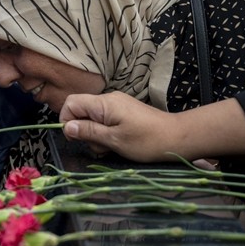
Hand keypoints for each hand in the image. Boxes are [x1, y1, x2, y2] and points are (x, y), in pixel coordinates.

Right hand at [60, 92, 179, 160]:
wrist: (177, 137)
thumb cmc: (147, 141)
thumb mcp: (114, 140)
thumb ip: (88, 131)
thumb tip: (66, 127)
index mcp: (104, 103)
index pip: (71, 103)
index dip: (67, 120)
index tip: (76, 138)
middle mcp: (109, 99)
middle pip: (80, 111)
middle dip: (84, 131)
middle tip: (100, 146)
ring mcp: (117, 105)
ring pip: (92, 119)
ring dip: (96, 136)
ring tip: (111, 146)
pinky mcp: (124, 112)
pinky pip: (104, 121)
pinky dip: (105, 134)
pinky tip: (117, 143)